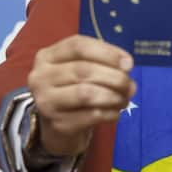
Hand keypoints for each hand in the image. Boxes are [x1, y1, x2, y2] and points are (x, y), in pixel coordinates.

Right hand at [27, 35, 135, 157]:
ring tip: (124, 99)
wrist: (57, 125)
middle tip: (130, 85)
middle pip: (83, 70)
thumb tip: (126, 67)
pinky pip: (91, 116)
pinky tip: (116, 112)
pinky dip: (110, 113)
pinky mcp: (58, 124)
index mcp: (47, 56)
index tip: (129, 63)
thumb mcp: (80, 68)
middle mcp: (40, 77)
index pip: (78, 46)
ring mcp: (46, 102)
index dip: (107, 52)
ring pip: (85, 93)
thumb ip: (102, 62)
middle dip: (114, 77)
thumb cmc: (73, 89)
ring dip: (113, 96)